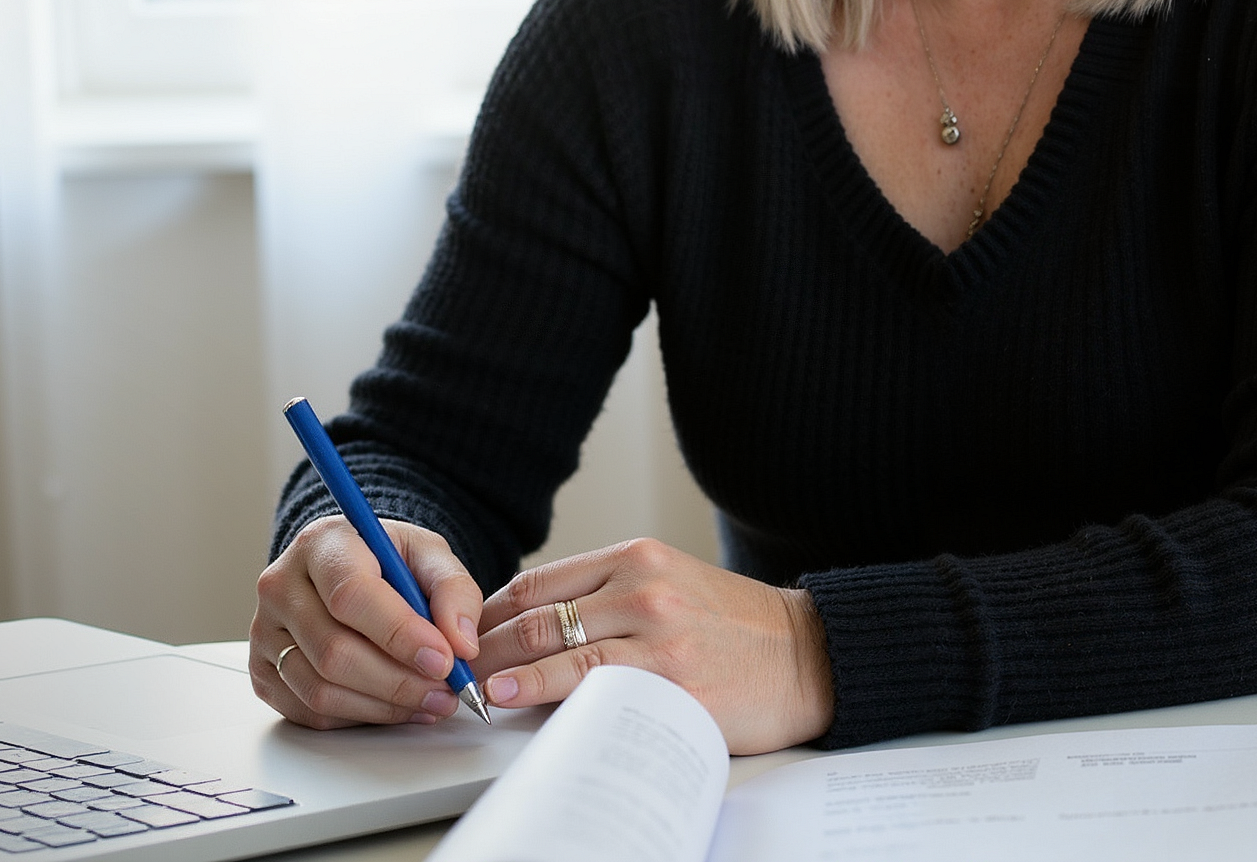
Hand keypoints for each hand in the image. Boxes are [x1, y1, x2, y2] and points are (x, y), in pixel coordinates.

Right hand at [251, 515, 483, 728]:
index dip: (400, 634)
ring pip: (320, 690)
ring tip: (430, 701)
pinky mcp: (263, 673)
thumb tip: (462, 643)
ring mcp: (265, 633)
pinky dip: (359, 718)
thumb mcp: (428, 554)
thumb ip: (454, 590)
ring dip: (383, 707)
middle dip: (399, 682)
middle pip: (334, 652)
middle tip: (446, 691)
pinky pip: (310, 712)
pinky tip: (396, 707)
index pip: (352, 595)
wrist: (345, 569)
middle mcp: (281, 587)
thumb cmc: (385, 559)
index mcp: (321, 545)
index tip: (444, 659)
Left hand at [475, 537, 834, 753]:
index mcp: (638, 557)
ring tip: (472, 688)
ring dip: (499, 670)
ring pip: (552, 647)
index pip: (539, 582)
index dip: (489, 611)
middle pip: (535, 615)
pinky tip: (514, 699)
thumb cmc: (735, 628)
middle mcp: (643, 587)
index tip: (463, 636)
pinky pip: (590, 685)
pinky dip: (540, 692)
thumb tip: (534, 628)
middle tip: (452, 669)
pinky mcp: (670, 680)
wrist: (804, 655)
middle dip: (482, 646)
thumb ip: (609, 596)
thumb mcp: (671, 584)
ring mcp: (656, 634)